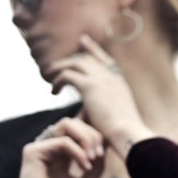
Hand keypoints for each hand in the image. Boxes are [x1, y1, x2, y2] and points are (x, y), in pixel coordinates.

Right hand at [0, 116, 104, 177]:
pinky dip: (78, 151)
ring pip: (67, 125)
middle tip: (100, 155)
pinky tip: (84, 166)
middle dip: (92, 135)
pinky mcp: (33, 152)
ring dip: (86, 139)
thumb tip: (105, 144)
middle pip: (74, 123)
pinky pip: (62, 141)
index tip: (104, 152)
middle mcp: (49, 149)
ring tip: (94, 158)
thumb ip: (96, 163)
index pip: (78, 132)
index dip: (94, 135)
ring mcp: (40, 148)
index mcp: (60, 155)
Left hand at [47, 34, 149, 151]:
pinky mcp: (90, 86)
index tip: (83, 42)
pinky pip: (67, 75)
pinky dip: (58, 82)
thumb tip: (89, 114)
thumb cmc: (123, 135)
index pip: (105, 60)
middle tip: (56, 64)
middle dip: (71, 57)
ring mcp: (101, 79)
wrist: (128, 134)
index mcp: (120, 83)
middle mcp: (111, 77)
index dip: (93, 50)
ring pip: (75, 63)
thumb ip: (103, 109)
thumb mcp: (116, 117)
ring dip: (59, 68)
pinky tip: (54, 92)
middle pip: (88, 58)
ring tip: (48, 76)